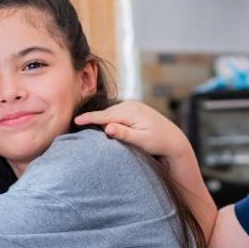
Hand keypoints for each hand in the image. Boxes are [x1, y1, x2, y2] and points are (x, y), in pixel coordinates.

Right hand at [75, 100, 191, 161]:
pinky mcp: (134, 109)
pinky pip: (116, 113)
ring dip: (100, 119)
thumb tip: (108, 128)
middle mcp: (131, 105)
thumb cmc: (158, 142)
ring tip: (85, 124)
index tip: (75, 120)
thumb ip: (124, 134)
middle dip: (92, 118)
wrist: (173, 139)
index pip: (105, 116)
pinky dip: (108, 118)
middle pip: (106, 113)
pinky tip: (103, 125)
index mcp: (131, 112)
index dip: (89, 118)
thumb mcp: (141, 140)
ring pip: (110, 113)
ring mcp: (133, 105)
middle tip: (75, 124)